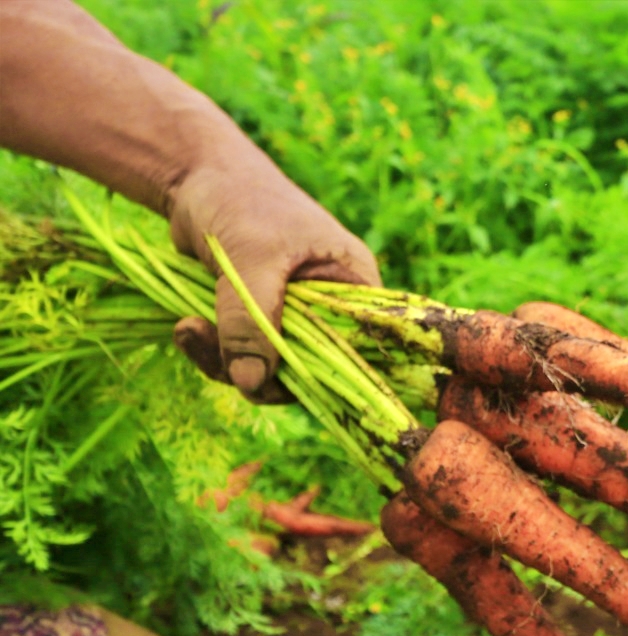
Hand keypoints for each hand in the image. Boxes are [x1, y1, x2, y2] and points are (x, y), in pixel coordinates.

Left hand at [168, 160, 381, 402]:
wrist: (194, 176)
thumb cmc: (240, 200)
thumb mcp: (251, 260)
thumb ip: (252, 322)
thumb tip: (250, 383)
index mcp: (352, 284)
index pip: (359, 347)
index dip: (329, 374)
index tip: (281, 380)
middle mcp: (329, 304)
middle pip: (311, 367)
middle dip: (261, 371)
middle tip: (219, 360)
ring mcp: (292, 313)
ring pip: (271, 367)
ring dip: (225, 361)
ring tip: (187, 330)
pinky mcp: (258, 318)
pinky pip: (243, 355)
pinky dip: (213, 350)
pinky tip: (185, 327)